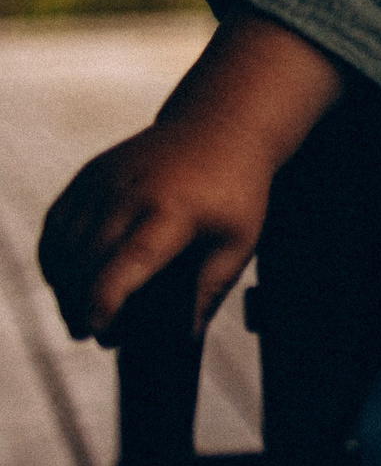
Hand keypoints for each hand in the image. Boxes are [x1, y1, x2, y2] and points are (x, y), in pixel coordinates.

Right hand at [39, 116, 271, 341]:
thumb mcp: (239, 241)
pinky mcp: (87, 176)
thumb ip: (211, 289)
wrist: (219, 127)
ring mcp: (104, 181)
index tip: (98, 331)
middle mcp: (131, 192)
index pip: (129, 258)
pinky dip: (55, 259)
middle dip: (81, 305)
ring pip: (64, 245)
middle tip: (92, 335)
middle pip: (88, 260)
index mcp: (174, 210)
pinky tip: (68, 281)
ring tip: (81, 314)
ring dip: (64, 287)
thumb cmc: (234, 192)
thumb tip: (188, 338)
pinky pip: (56, 226)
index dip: (106, 299)